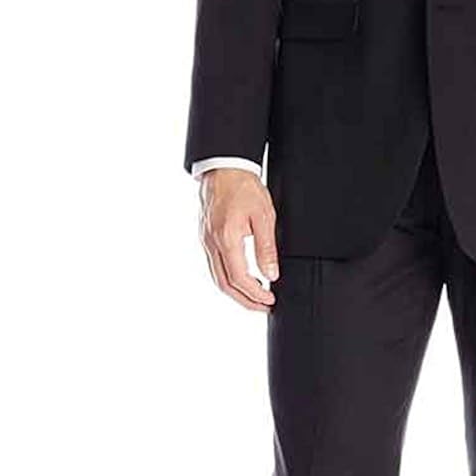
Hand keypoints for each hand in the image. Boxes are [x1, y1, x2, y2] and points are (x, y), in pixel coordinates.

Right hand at [199, 168, 278, 310]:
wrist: (223, 168)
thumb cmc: (244, 187)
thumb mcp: (263, 216)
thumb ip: (266, 248)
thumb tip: (271, 275)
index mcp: (226, 239)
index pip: (239, 278)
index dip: (255, 295)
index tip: (270, 300)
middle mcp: (211, 244)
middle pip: (224, 285)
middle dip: (245, 301)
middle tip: (264, 306)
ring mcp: (205, 242)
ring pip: (217, 278)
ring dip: (236, 292)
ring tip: (256, 296)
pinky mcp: (205, 238)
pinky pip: (214, 266)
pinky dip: (228, 279)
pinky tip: (242, 278)